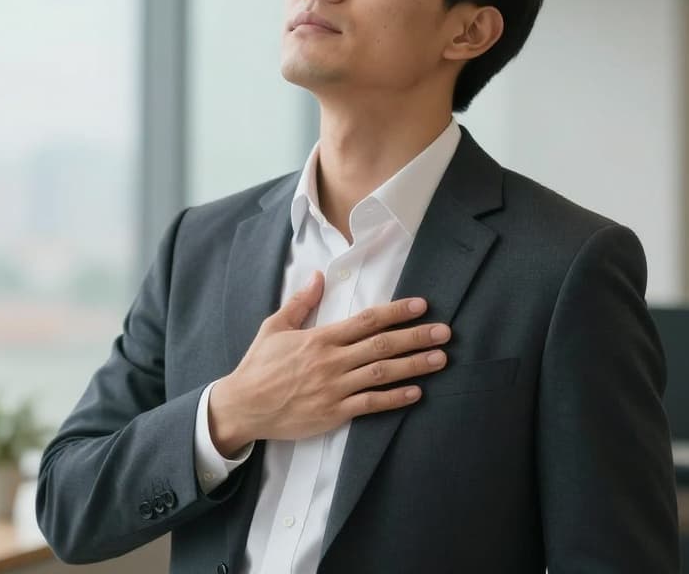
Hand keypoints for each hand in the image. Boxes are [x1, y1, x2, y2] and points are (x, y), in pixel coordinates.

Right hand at [207, 270, 450, 455]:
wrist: (243, 406)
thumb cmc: (259, 366)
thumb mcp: (275, 327)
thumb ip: (300, 302)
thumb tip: (317, 276)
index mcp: (320, 338)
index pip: (366, 320)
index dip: (396, 312)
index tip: (421, 305)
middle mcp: (332, 361)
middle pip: (382, 345)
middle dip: (416, 337)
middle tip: (445, 331)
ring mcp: (334, 388)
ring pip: (382, 374)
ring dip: (414, 366)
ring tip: (441, 359)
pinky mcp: (334, 413)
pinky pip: (371, 404)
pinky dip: (395, 399)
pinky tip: (416, 393)